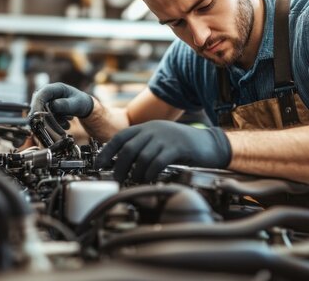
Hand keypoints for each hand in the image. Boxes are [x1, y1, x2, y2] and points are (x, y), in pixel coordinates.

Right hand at [30, 83, 93, 129]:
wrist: (82, 105)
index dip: (37, 107)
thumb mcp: (76, 103)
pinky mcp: (46, 110)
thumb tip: (52, 105)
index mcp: (54, 88)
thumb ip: (65, 104)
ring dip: (56, 124)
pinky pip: (47, 120)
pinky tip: (66, 124)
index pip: (40, 96)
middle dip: (50, 121)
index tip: (38, 119)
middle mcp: (47, 94)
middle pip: (40, 108)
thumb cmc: (80, 102)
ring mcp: (45, 102)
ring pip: (43, 116)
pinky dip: (56, 124)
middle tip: (60, 131)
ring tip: (68, 124)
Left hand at [96, 120, 231, 182]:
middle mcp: (154, 130)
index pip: (120, 137)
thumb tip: (122, 162)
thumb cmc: (183, 145)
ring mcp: (165, 138)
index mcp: (147, 127)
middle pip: (128, 148)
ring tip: (134, 181)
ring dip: (134, 173)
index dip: (107, 151)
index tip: (99, 164)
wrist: (209, 143)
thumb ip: (143, 145)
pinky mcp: (177, 148)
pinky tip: (148, 179)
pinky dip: (149, 173)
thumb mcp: (160, 140)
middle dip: (119, 166)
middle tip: (117, 179)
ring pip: (141, 157)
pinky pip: (157, 162)